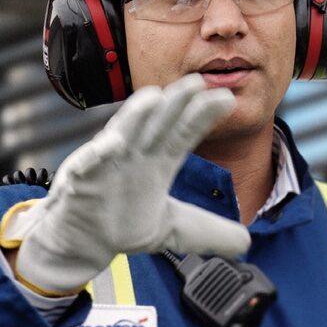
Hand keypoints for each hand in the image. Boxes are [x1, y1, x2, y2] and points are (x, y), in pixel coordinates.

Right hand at [0, 74, 250, 295]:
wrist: (81, 245)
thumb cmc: (122, 226)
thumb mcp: (174, 231)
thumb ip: (209, 232)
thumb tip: (246, 243)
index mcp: (158, 162)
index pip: (185, 133)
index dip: (203, 116)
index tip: (227, 99)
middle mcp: (135, 156)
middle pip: (158, 124)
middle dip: (176, 103)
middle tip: (198, 81)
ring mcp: (107, 164)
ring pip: (123, 133)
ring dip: (137, 115)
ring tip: (155, 96)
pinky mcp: (80, 180)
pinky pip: (87, 163)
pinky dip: (97, 154)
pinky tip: (111, 144)